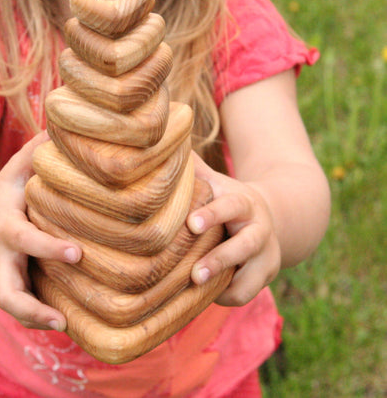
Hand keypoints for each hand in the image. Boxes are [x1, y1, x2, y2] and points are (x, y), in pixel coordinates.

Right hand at [0, 132, 81, 330]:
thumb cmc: (1, 192)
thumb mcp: (13, 170)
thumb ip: (34, 152)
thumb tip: (62, 126)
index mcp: (3, 225)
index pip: (23, 239)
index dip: (48, 248)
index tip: (78, 253)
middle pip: (6, 291)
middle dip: (31, 307)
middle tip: (61, 318)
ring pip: (10, 307)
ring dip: (34, 321)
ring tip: (66, 328)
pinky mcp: (4, 287)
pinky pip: (18, 309)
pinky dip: (37, 320)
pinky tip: (67, 323)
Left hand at [187, 153, 280, 305]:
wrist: (271, 218)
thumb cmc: (229, 201)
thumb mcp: (219, 183)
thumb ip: (196, 170)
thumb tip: (167, 145)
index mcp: (243, 203)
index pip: (231, 207)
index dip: (212, 215)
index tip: (191, 224)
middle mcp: (259, 229)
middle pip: (246, 245)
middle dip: (220, 258)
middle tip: (194, 272)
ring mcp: (266, 255)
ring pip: (251, 275)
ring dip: (224, 283)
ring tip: (196, 288)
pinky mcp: (266, 276)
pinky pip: (246, 292)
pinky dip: (226, 296)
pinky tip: (203, 294)